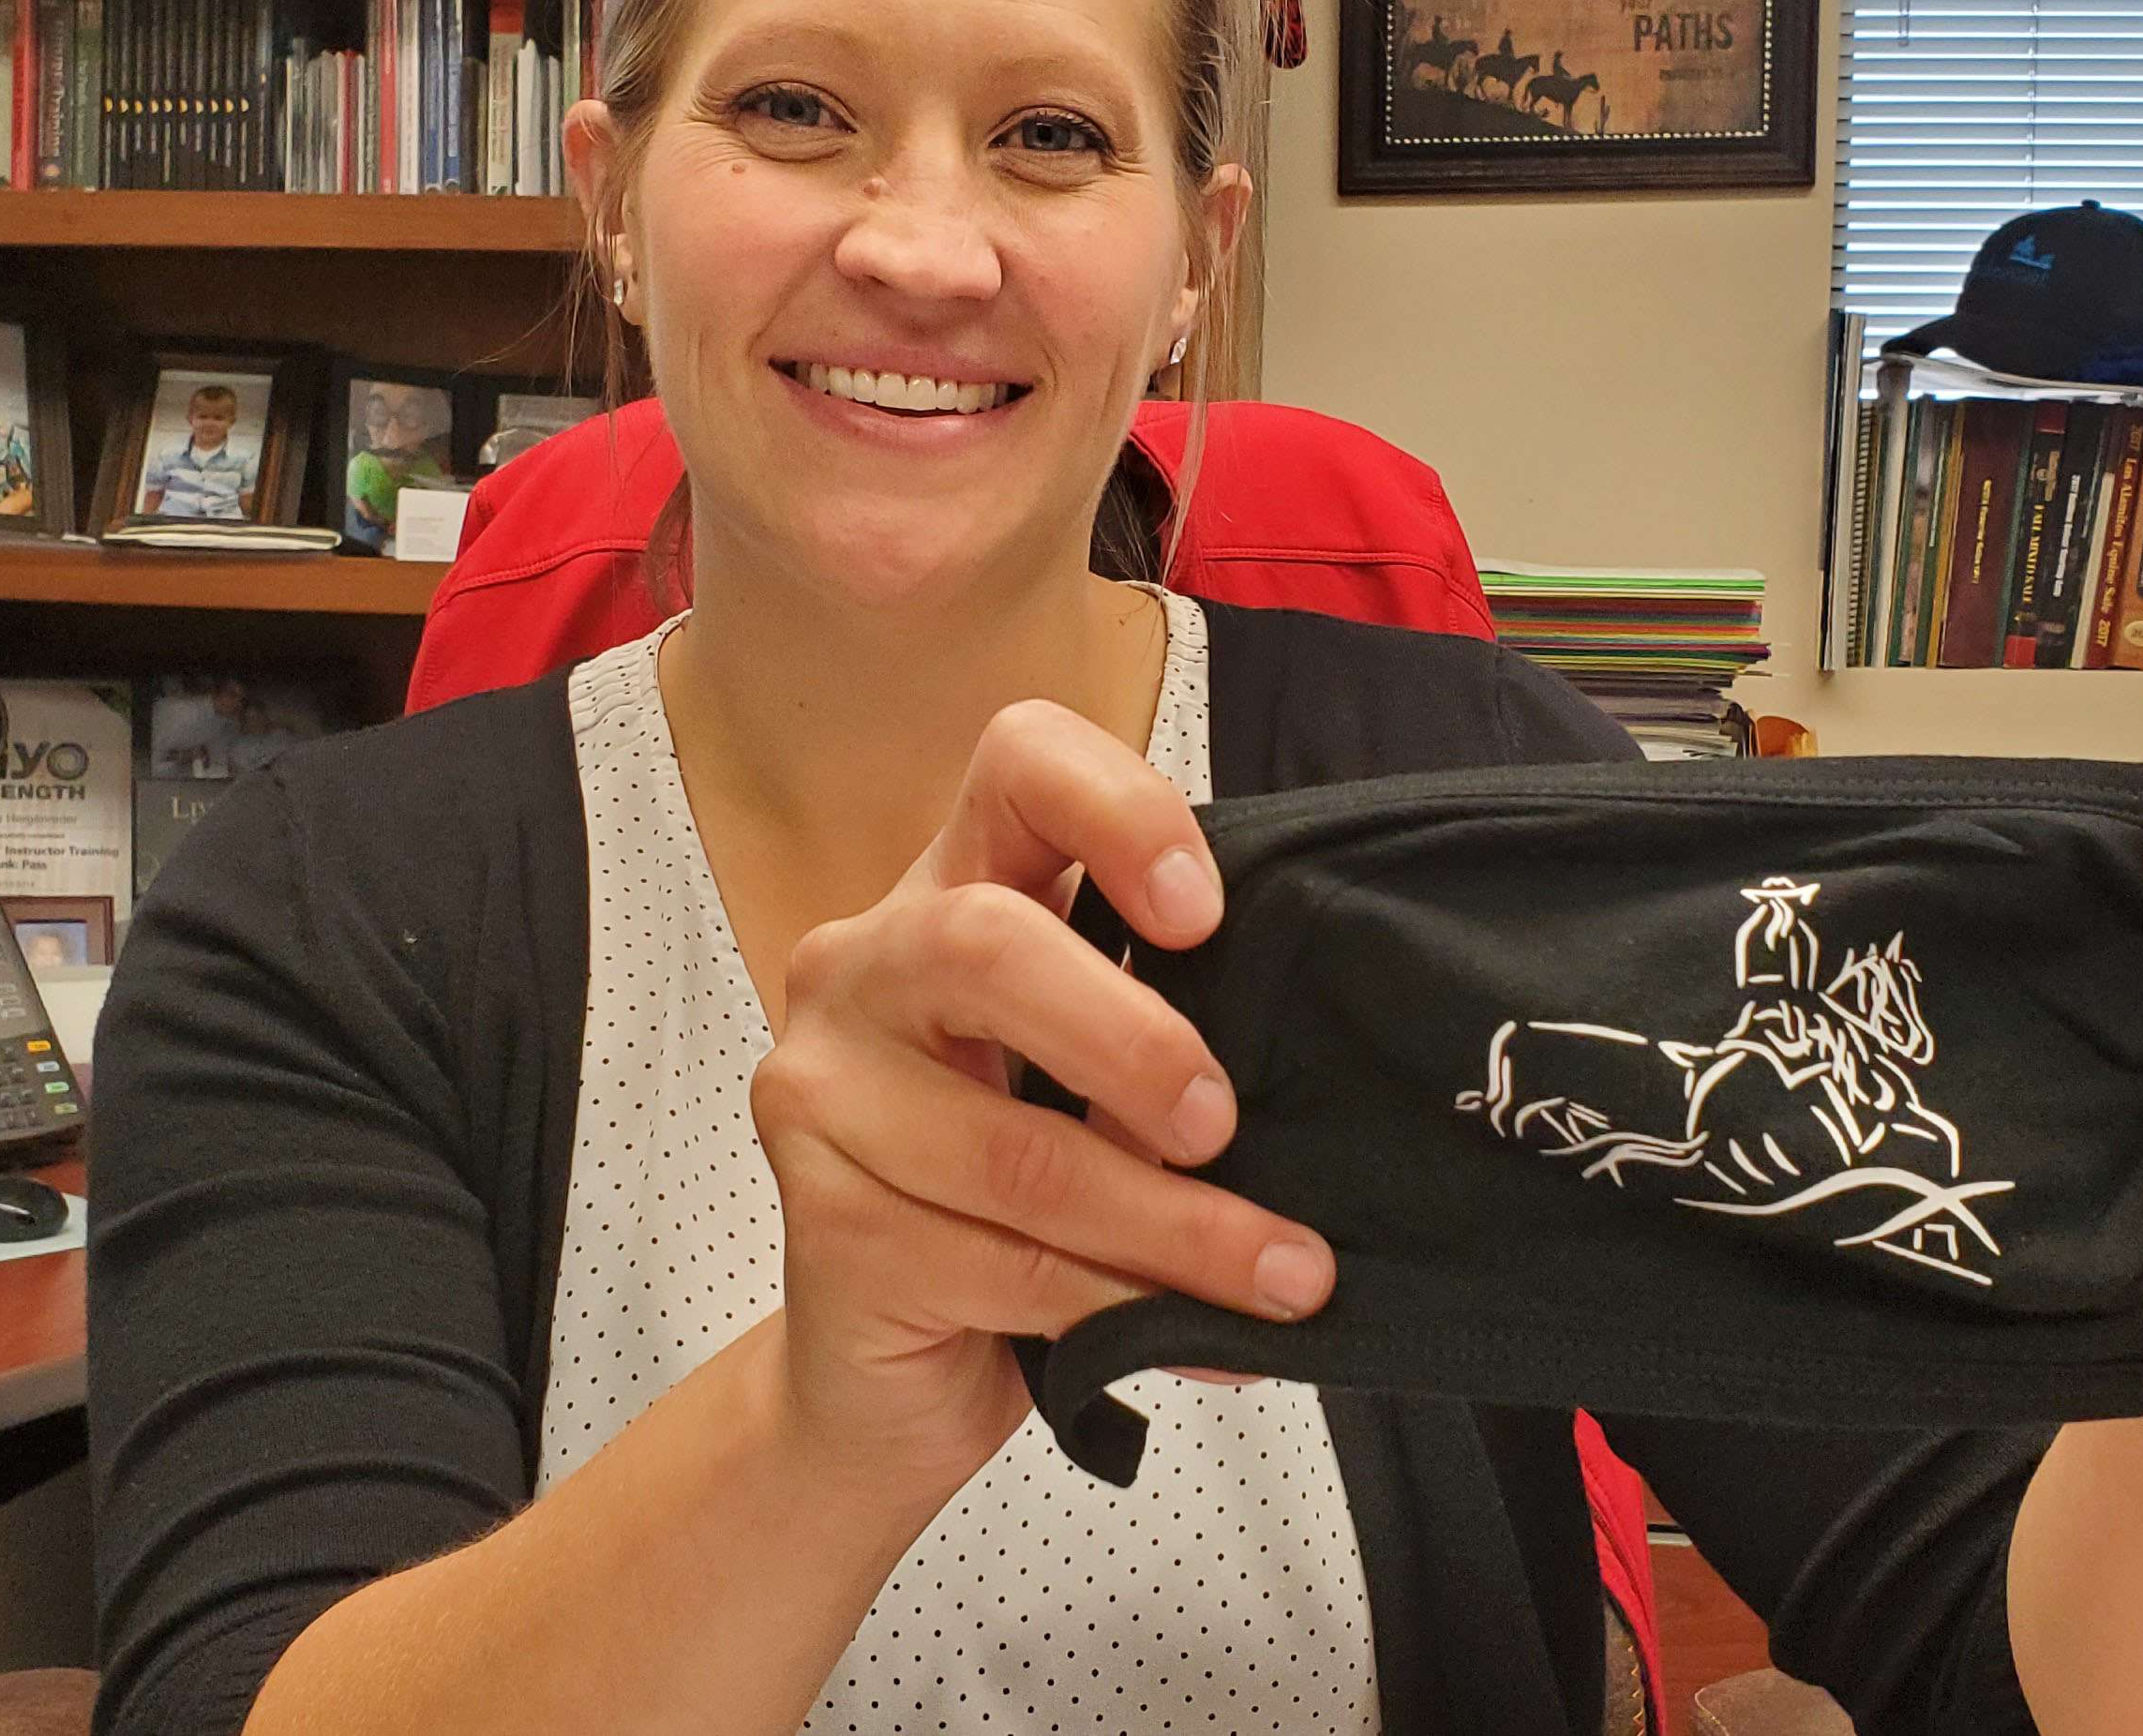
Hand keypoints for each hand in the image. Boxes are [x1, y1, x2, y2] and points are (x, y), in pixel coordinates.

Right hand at [750, 701, 1338, 1487]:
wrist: (885, 1376)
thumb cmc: (1015, 1203)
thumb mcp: (1094, 1090)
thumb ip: (1166, 1041)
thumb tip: (1323, 1079)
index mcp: (951, 890)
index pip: (1018, 766)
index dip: (1119, 812)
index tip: (1205, 915)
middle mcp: (862, 966)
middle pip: (984, 945)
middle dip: (1132, 1042)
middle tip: (1223, 1123)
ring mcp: (819, 1093)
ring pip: (1012, 1150)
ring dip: (1173, 1226)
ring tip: (1285, 1276)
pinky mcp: (822, 1226)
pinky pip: (998, 1263)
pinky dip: (1122, 1307)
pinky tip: (1202, 1341)